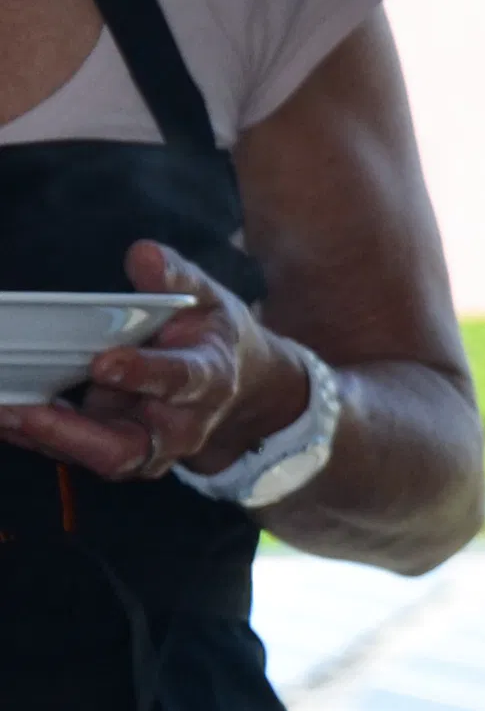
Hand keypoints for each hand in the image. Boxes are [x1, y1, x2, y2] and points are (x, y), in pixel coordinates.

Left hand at [0, 240, 305, 484]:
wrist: (234, 385)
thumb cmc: (211, 336)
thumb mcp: (206, 299)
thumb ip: (176, 278)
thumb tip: (143, 254)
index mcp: (208, 378)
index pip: (181, 380)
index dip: (144, 374)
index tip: (104, 362)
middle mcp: (178, 425)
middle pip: (130, 447)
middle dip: (74, 434)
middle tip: (25, 411)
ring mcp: (147, 445)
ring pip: (95, 456)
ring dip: (43, 436)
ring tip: (1, 409)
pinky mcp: (117, 450)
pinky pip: (72, 451)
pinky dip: (35, 434)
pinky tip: (3, 411)